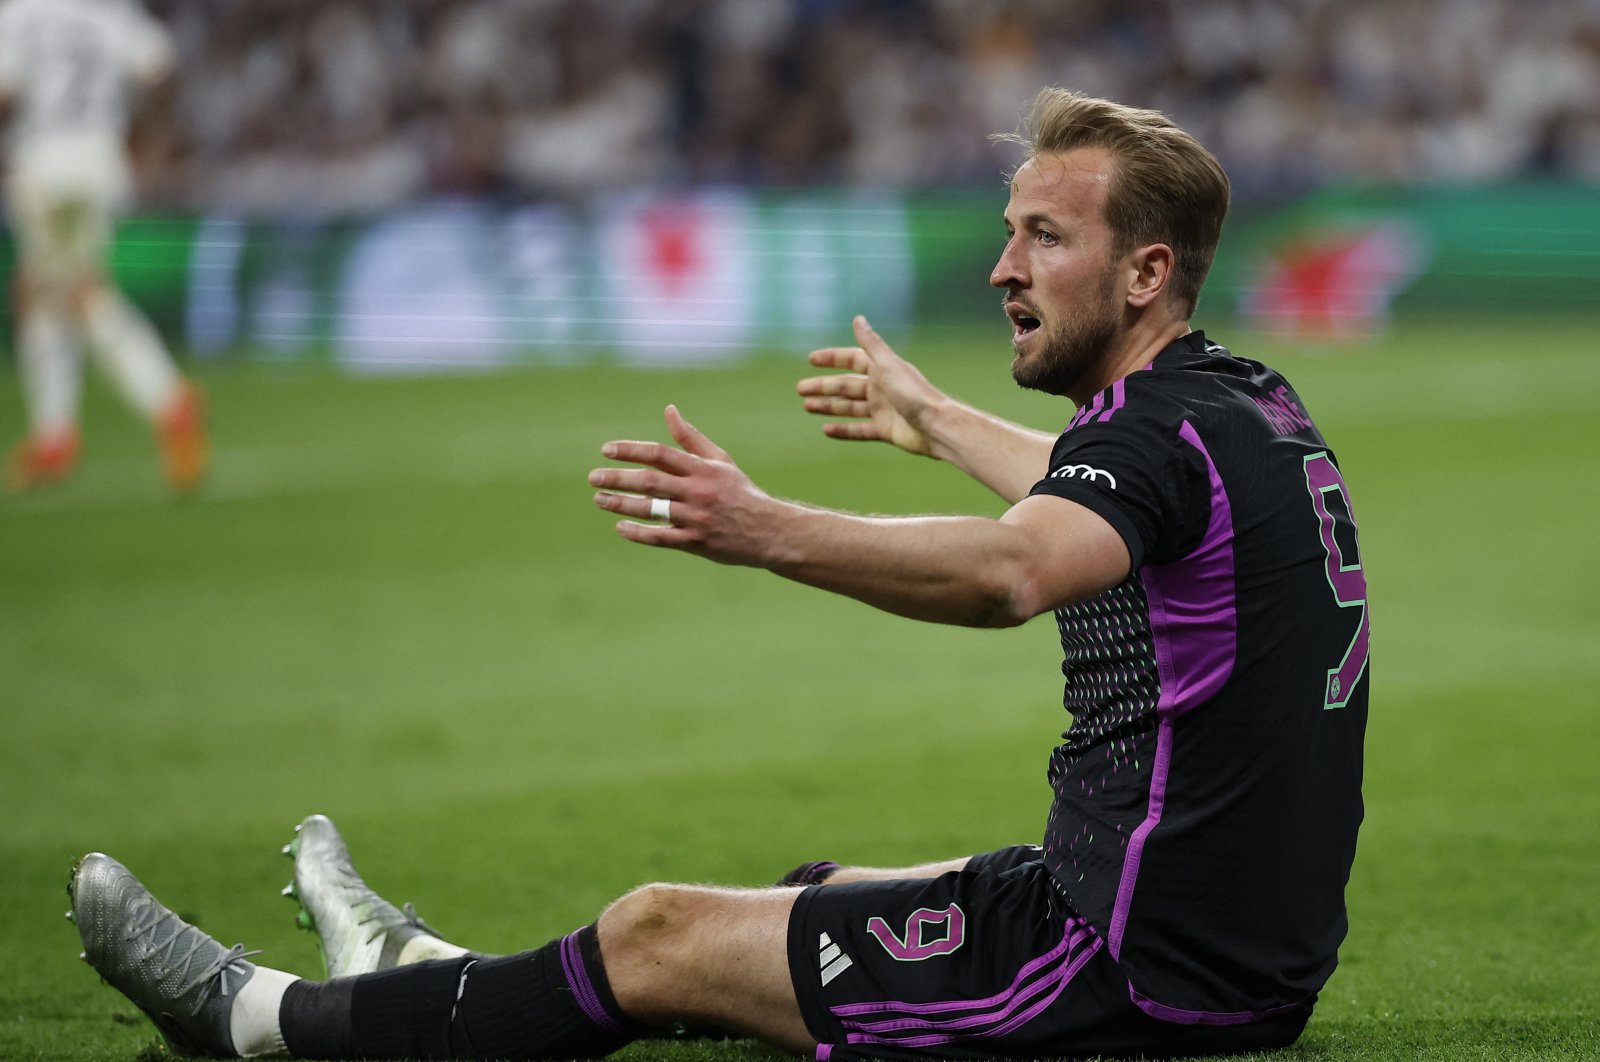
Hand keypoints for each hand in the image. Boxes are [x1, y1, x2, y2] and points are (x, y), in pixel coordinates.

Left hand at [589, 405, 778, 565]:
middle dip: (618, 478)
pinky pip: (662, 538)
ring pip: (652, 510)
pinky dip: (639, 533)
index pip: (660, 454)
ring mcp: (697, 518)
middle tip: (593, 478)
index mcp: (702, 469)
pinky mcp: (697, 542)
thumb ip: (691, 438)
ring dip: (621, 504)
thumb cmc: (740, 492)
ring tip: (599, 499)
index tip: (606, 450)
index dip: (631, 451)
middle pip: (650, 482)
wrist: (769, 530)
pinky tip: (620, 527)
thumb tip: (669, 409)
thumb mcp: (719, 460)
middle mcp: (698, 492)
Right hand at [797, 315, 946, 457]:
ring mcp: (882, 410)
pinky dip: (843, 430)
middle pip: (846, 386)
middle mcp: (881, 388)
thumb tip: (858, 318)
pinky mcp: (885, 430)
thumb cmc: (914, 393)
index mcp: (882, 370)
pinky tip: (826, 430)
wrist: (935, 426)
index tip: (812, 359)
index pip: (852, 359)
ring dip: (828, 406)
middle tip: (800, 389)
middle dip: (823, 386)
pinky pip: (859, 429)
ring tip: (807, 406)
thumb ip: (871, 344)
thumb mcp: (888, 365)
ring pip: (849, 407)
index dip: (832, 358)